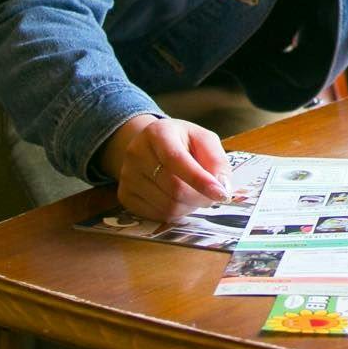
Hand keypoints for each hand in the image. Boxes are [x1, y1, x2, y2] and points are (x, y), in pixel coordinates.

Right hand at [100, 114, 234, 220]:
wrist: (150, 146)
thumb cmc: (182, 142)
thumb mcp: (203, 139)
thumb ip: (217, 160)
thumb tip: (223, 187)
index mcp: (158, 133)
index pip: (177, 160)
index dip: (200, 180)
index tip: (221, 194)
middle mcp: (136, 153)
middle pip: (174, 188)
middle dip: (200, 197)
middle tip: (214, 196)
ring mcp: (127, 177)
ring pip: (167, 206)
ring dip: (190, 206)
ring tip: (196, 194)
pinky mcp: (125, 196)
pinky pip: (156, 215)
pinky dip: (176, 213)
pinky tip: (181, 200)